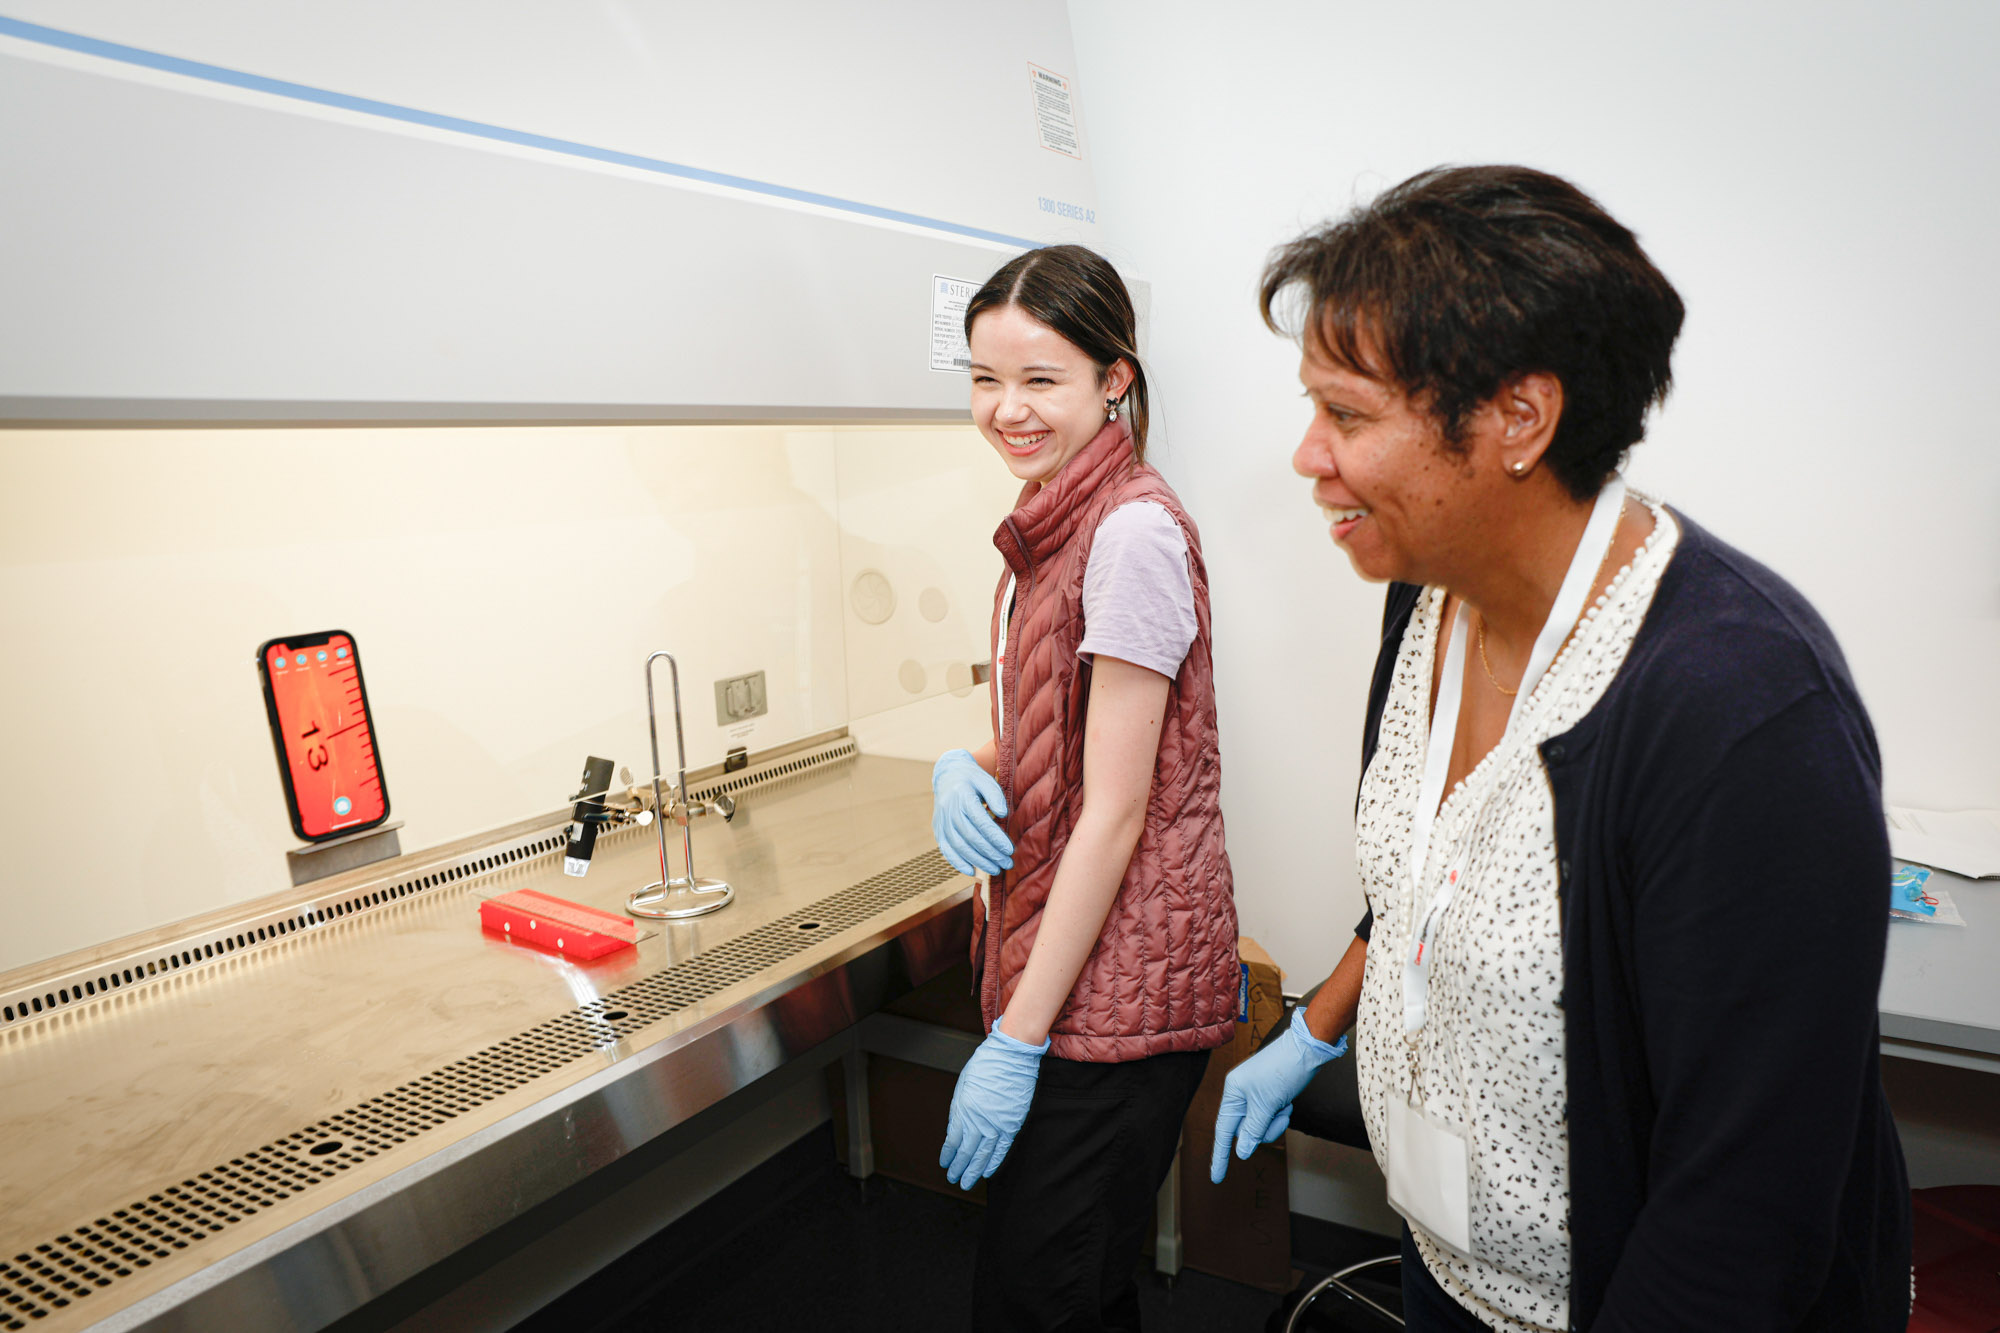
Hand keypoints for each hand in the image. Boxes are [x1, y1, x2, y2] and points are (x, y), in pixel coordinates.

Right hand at [932, 749, 1012, 876]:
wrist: (947, 776)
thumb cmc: (972, 779)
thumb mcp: (985, 780)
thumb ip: (995, 795)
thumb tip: (1003, 813)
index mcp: (962, 796)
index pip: (980, 821)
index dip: (995, 838)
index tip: (1009, 850)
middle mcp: (949, 810)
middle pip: (971, 837)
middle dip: (991, 853)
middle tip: (1007, 863)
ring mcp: (942, 822)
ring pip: (960, 846)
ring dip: (978, 861)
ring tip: (996, 869)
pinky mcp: (938, 831)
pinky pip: (946, 850)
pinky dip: (958, 863)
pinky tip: (972, 871)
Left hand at [939, 1019, 1047, 1188]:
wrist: (1012, 1056)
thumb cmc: (986, 1065)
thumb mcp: (963, 1085)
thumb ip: (958, 1109)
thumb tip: (955, 1129)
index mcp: (963, 1109)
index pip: (952, 1141)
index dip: (948, 1155)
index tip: (945, 1164)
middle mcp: (979, 1121)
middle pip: (966, 1152)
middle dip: (958, 1168)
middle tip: (954, 1179)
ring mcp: (996, 1124)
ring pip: (983, 1155)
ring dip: (974, 1171)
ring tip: (967, 1183)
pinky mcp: (1012, 1124)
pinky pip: (1001, 1149)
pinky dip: (994, 1162)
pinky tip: (987, 1172)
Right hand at [1209, 1014, 1346, 1183]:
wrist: (1307, 1049)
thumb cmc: (1284, 1070)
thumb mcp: (1267, 1103)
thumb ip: (1253, 1130)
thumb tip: (1241, 1152)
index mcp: (1233, 1092)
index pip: (1223, 1131)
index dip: (1219, 1156)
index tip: (1216, 1179)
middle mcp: (1241, 1094)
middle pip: (1246, 1131)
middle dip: (1265, 1129)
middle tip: (1280, 1114)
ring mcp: (1255, 1095)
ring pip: (1261, 1127)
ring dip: (1275, 1122)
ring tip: (1285, 1106)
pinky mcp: (1269, 1096)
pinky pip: (1271, 1118)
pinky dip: (1281, 1115)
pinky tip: (1288, 1101)